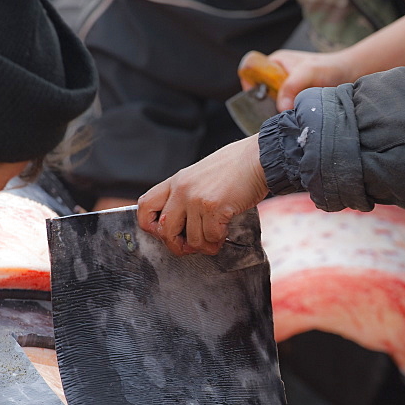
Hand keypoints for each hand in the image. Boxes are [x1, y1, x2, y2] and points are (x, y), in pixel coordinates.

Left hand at [137, 135, 266, 255]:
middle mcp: (182, 189)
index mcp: (176, 181)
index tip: (167, 233)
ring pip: (192, 239)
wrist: (259, 158)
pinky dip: (219, 240)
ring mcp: (196, 199)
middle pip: (165, 230)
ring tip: (216, 237)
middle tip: (192, 246)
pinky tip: (225, 230)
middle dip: (179, 245)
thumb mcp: (200, 175)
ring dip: (205, 244)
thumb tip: (182, 224)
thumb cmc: (236, 167)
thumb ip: (187, 194)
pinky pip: (210, 237)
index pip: (145, 206)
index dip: (151, 226)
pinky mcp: (214, 207)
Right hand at [255, 49, 360, 111]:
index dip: (250, 89)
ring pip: (272, 105)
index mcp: (274, 64)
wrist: (351, 74)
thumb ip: (292, 86)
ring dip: (278, 114)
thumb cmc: (330, 67)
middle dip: (265, 107)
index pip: (249, 74)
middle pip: (259, 94)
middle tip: (276, 118)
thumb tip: (281, 107)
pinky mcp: (296, 101)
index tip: (260, 104)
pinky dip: (289, 118)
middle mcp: (277, 76)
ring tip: (288, 121)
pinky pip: (285, 112)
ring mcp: (287, 90)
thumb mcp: (309, 72)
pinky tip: (296, 122)